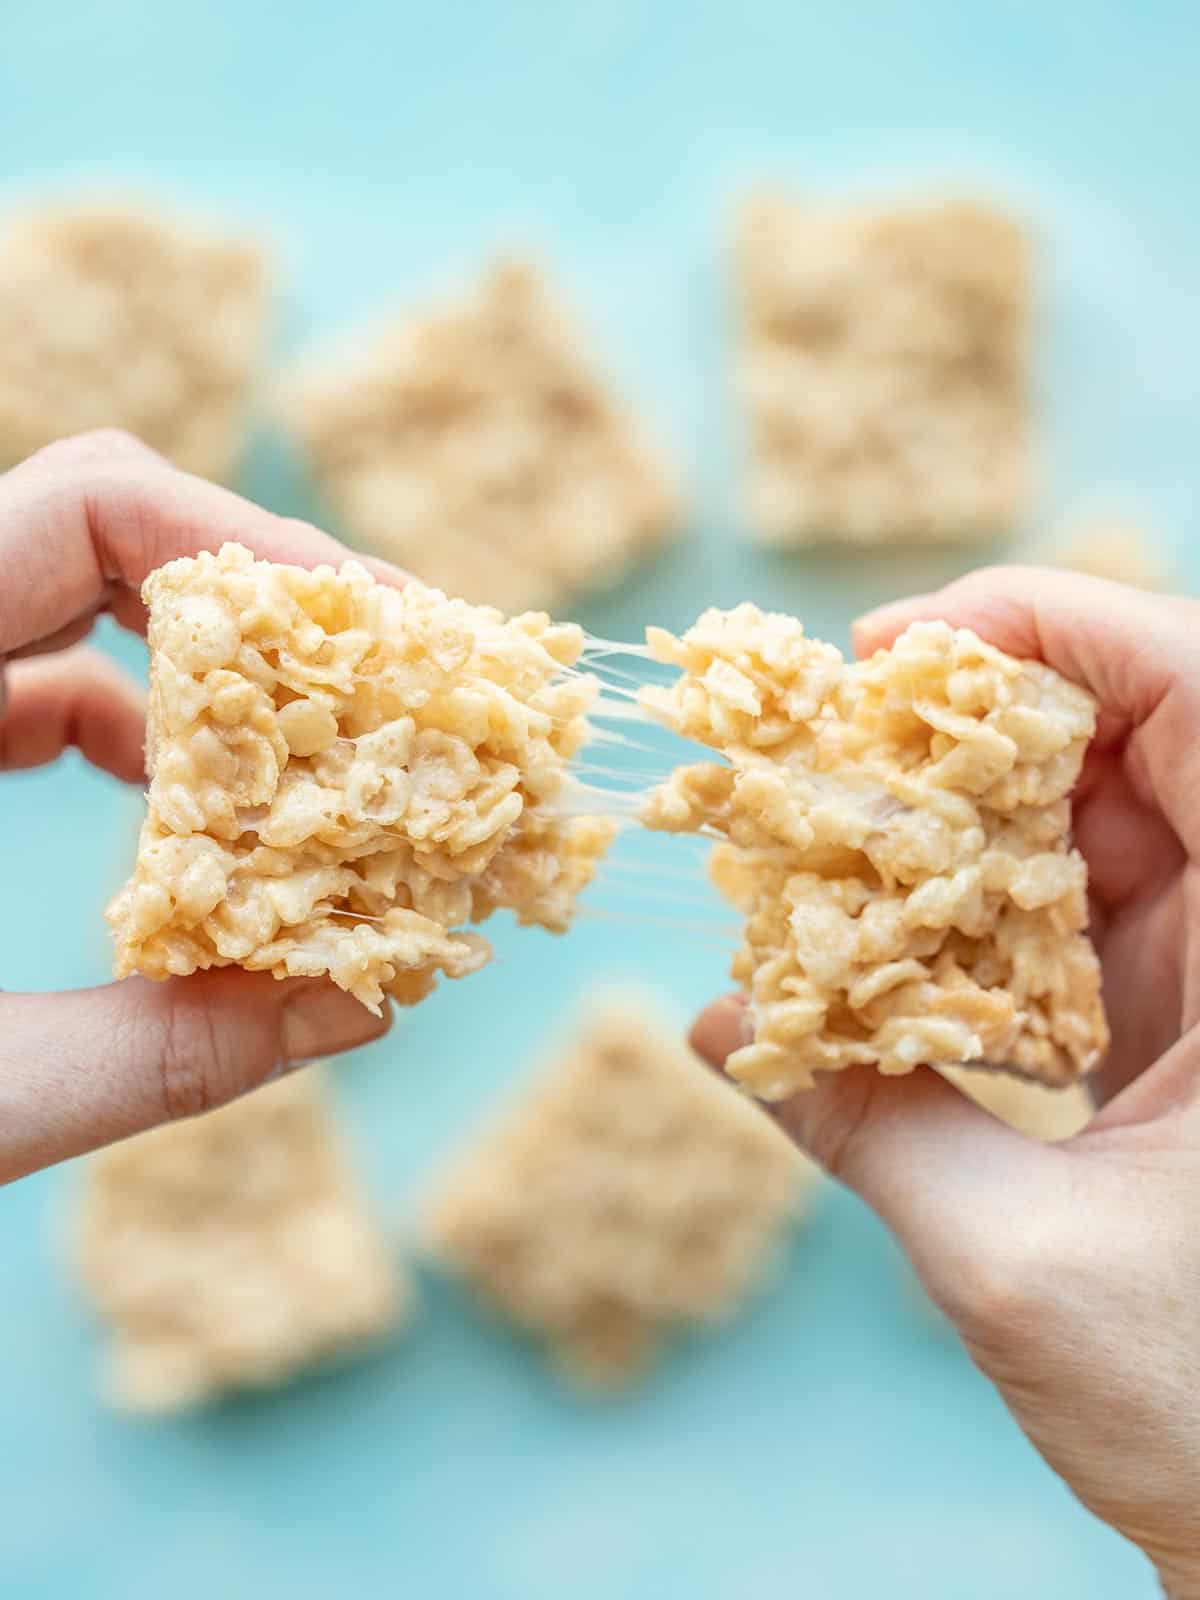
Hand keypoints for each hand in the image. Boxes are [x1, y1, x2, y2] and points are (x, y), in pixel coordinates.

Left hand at [0, 431, 396, 1183]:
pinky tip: (198, 830)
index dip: (253, 547)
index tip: (384, 637)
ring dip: (214, 690)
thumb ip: (152, 1054)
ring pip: (77, 624)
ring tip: (325, 776)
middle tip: (395, 691)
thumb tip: (357, 1011)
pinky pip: (35, 695)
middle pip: (101, 539)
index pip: (86, 504)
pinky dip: (138, 746)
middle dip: (266, 610)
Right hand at [692, 566, 1199, 1594]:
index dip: (1053, 627)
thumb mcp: (1016, 1259)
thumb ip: (863, 1127)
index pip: (1196, 696)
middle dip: (968, 717)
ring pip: (1082, 821)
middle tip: (827, 735)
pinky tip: (875, 928)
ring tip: (825, 826)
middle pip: (1125, 740)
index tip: (899, 647)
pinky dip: (962, 905)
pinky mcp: (1171, 1021)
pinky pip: (1060, 912)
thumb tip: (721, 1029)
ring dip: (951, 814)